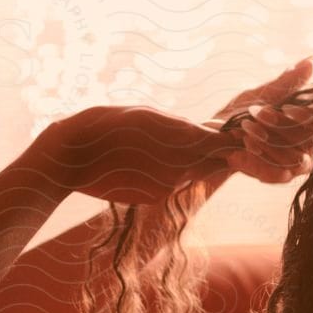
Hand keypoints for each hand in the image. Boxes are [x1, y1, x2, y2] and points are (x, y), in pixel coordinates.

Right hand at [44, 105, 236, 205]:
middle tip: (225, 144)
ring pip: (193, 172)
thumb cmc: (106, 125)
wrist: (71, 157)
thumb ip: (179, 125)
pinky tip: (150, 162)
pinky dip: (170, 173)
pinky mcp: (153, 197)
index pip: (222, 142)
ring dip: (194, 162)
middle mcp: (178, 163)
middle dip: (221, 154)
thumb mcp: (145, 115)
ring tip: (177, 148)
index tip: (242, 134)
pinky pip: (172, 183)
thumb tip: (209, 130)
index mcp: (179, 136)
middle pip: (214, 162)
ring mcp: (166, 184)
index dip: (234, 140)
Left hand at [207, 57, 312, 185]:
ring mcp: (293, 163)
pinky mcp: (276, 176)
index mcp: (305, 122)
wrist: (212, 140)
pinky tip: (238, 155)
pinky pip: (277, 176)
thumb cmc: (239, 114)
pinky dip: (258, 165)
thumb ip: (286, 83)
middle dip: (279, 128)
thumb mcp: (261, 95)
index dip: (304, 117)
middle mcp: (306, 143)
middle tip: (253, 115)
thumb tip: (310, 61)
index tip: (286, 109)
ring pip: (294, 161)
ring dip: (267, 146)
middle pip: (307, 142)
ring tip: (244, 132)